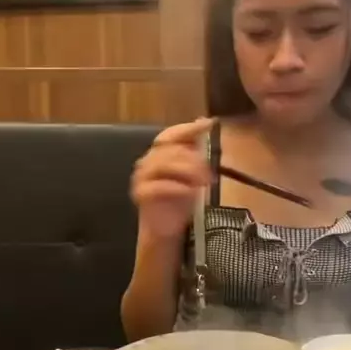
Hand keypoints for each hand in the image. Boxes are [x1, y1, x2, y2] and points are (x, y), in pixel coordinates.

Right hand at [131, 118, 214, 239]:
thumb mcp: (193, 173)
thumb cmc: (179, 200)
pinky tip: (190, 192)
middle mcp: (148, 160)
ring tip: (202, 184)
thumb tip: (205, 121)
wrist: (166, 228)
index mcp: (159, 153)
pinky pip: (159, 186)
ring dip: (187, 172)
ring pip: (164, 165)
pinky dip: (177, 188)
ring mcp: (141, 176)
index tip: (209, 124)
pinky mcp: (141, 193)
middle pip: (170, 149)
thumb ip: (196, 150)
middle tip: (210, 175)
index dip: (187, 129)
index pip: (170, 134)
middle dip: (194, 160)